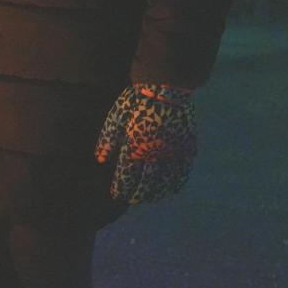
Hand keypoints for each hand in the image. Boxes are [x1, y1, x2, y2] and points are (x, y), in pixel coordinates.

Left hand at [94, 83, 198, 204]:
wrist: (166, 87)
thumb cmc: (137, 102)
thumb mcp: (116, 118)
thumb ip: (107, 140)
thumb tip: (100, 159)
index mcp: (133, 148)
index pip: (125, 177)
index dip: (120, 189)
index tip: (116, 194)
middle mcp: (153, 154)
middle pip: (145, 184)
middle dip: (137, 195)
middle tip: (133, 199)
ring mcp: (172, 152)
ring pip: (164, 181)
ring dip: (156, 193)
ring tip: (150, 198)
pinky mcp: (186, 147)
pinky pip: (183, 171)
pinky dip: (177, 183)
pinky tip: (171, 190)